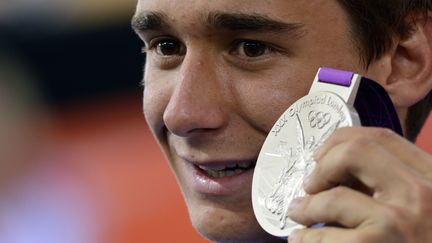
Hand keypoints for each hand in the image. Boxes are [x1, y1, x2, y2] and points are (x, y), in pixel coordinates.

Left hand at [286, 127, 431, 242]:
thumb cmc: (423, 237)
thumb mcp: (423, 204)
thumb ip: (391, 184)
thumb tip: (336, 170)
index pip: (380, 138)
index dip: (340, 141)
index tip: (321, 155)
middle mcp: (421, 192)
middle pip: (354, 152)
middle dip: (322, 165)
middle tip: (309, 184)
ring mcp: (400, 223)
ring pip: (333, 197)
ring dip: (305, 206)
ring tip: (297, 212)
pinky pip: (324, 237)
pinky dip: (306, 238)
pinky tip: (301, 239)